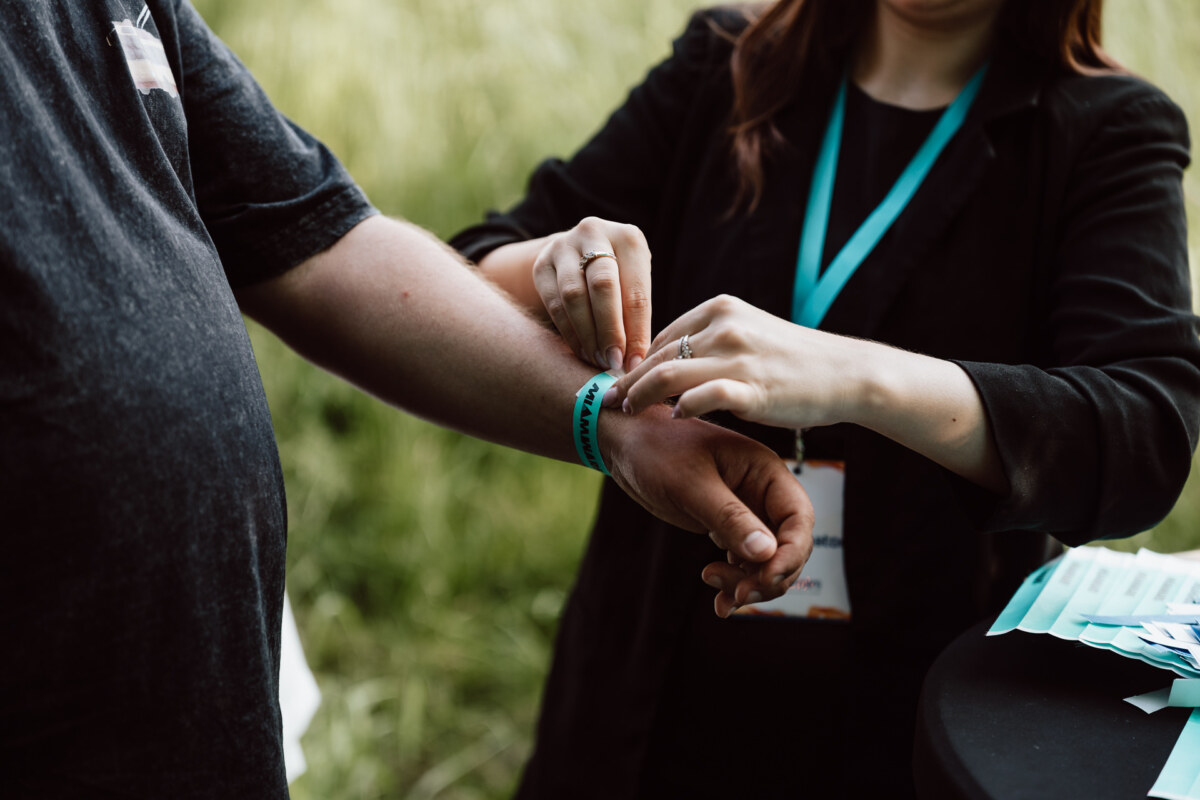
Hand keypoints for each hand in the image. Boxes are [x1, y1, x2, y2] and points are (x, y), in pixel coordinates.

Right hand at [531, 217, 651, 372]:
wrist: (579, 254)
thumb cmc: (619, 276)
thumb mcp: (634, 283)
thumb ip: (635, 315)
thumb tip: (635, 361)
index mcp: (629, 238)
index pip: (636, 289)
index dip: (637, 331)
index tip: (636, 362)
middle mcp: (594, 233)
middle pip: (603, 286)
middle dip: (610, 331)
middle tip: (613, 362)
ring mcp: (563, 246)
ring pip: (574, 296)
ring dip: (587, 335)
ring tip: (597, 360)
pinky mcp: (541, 264)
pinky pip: (554, 303)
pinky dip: (569, 332)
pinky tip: (581, 351)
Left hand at [599, 403, 813, 616]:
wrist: (626, 443)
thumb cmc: (657, 449)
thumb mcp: (691, 483)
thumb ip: (728, 517)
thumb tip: (767, 553)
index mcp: (765, 471)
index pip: (798, 518)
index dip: (791, 553)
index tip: (766, 578)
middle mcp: (762, 492)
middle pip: (788, 546)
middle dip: (770, 576)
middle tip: (738, 594)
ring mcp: (746, 511)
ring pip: (766, 560)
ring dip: (750, 585)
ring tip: (721, 598)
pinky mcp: (725, 527)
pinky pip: (743, 562)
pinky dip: (734, 583)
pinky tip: (719, 604)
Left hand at [608, 295, 874, 429]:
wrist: (845, 373)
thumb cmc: (793, 361)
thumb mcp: (747, 335)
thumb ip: (709, 342)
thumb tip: (666, 361)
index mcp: (719, 308)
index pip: (660, 337)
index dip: (636, 363)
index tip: (619, 382)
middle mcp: (723, 326)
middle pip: (655, 356)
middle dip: (626, 381)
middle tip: (606, 402)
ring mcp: (737, 356)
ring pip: (665, 376)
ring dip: (639, 397)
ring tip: (628, 413)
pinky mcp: (751, 388)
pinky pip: (700, 399)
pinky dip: (679, 411)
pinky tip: (673, 421)